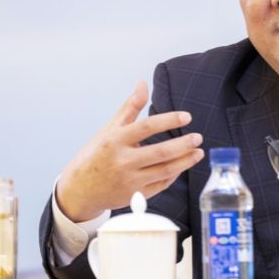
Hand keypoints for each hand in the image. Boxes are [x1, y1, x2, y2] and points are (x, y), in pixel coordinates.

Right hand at [55, 81, 202, 221]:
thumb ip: (130, 107)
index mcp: (115, 140)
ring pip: (165, 170)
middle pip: (161, 152)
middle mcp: (122, 161)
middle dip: (184, 144)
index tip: (187, 116)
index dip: (169, 120)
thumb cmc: (96, 154)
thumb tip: (143, 83)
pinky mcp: (135, 196)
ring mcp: (129, 181)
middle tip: (198, 137)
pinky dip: (174, 174)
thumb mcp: (110, 129)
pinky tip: (183, 165)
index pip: (147, 127)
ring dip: (186, 161)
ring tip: (199, 152)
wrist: (79, 189)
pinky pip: (161, 185)